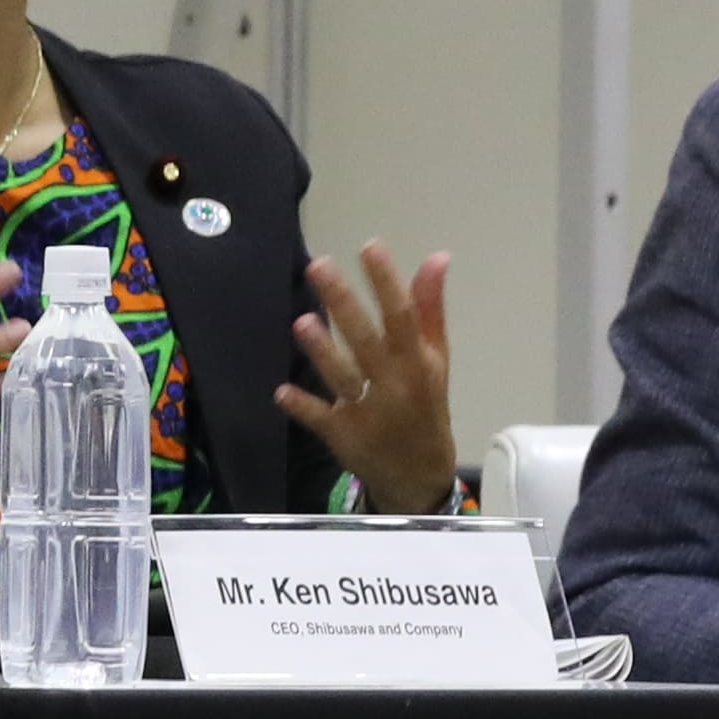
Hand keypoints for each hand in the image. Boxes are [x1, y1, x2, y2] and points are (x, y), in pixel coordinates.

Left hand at [274, 244, 460, 513]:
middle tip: (318, 266)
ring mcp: (369, 412)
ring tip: (302, 321)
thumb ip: (429, 309)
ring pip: (344, 378)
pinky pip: (320, 418)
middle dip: (344, 302)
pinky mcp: (344, 436)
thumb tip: (437, 256)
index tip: (370, 247)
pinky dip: (302, 406)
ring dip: (323, 351)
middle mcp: (395, 384)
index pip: (403, 316)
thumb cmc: (424, 402)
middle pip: (367, 340)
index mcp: (418, 362)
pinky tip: (282, 391)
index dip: (387, 282)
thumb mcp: (435, 358)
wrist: (419, 471)